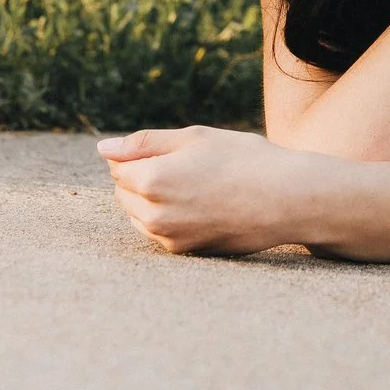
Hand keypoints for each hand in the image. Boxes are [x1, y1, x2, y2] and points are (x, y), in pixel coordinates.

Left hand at [99, 126, 308, 254]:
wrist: (286, 199)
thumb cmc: (242, 159)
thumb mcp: (194, 138)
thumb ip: (143, 143)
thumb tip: (103, 148)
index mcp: (151, 179)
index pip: (118, 166)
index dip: (144, 155)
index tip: (175, 152)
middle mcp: (152, 214)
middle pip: (125, 192)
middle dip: (144, 177)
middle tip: (189, 167)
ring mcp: (167, 237)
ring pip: (139, 214)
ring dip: (154, 199)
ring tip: (197, 187)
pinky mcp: (183, 251)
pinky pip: (160, 231)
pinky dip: (170, 217)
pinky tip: (203, 205)